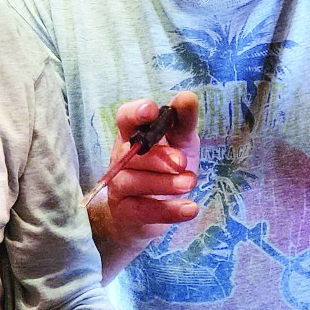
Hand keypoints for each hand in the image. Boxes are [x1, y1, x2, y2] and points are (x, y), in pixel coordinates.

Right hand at [88, 93, 200, 276]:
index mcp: (132, 136)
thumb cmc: (164, 170)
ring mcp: (120, 186)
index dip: (135, 113)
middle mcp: (120, 159)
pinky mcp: (126, 212)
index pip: (124, 119)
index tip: (151, 111)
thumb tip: (187, 97)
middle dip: (159, 157)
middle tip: (183, 162)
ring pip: (135, 182)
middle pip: (132, 154)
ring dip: (165, 184)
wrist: (148, 213)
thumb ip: (183, 122)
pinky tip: (190, 208)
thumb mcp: (179, 143)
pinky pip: (145, 210)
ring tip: (190, 184)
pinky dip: (169, 210)